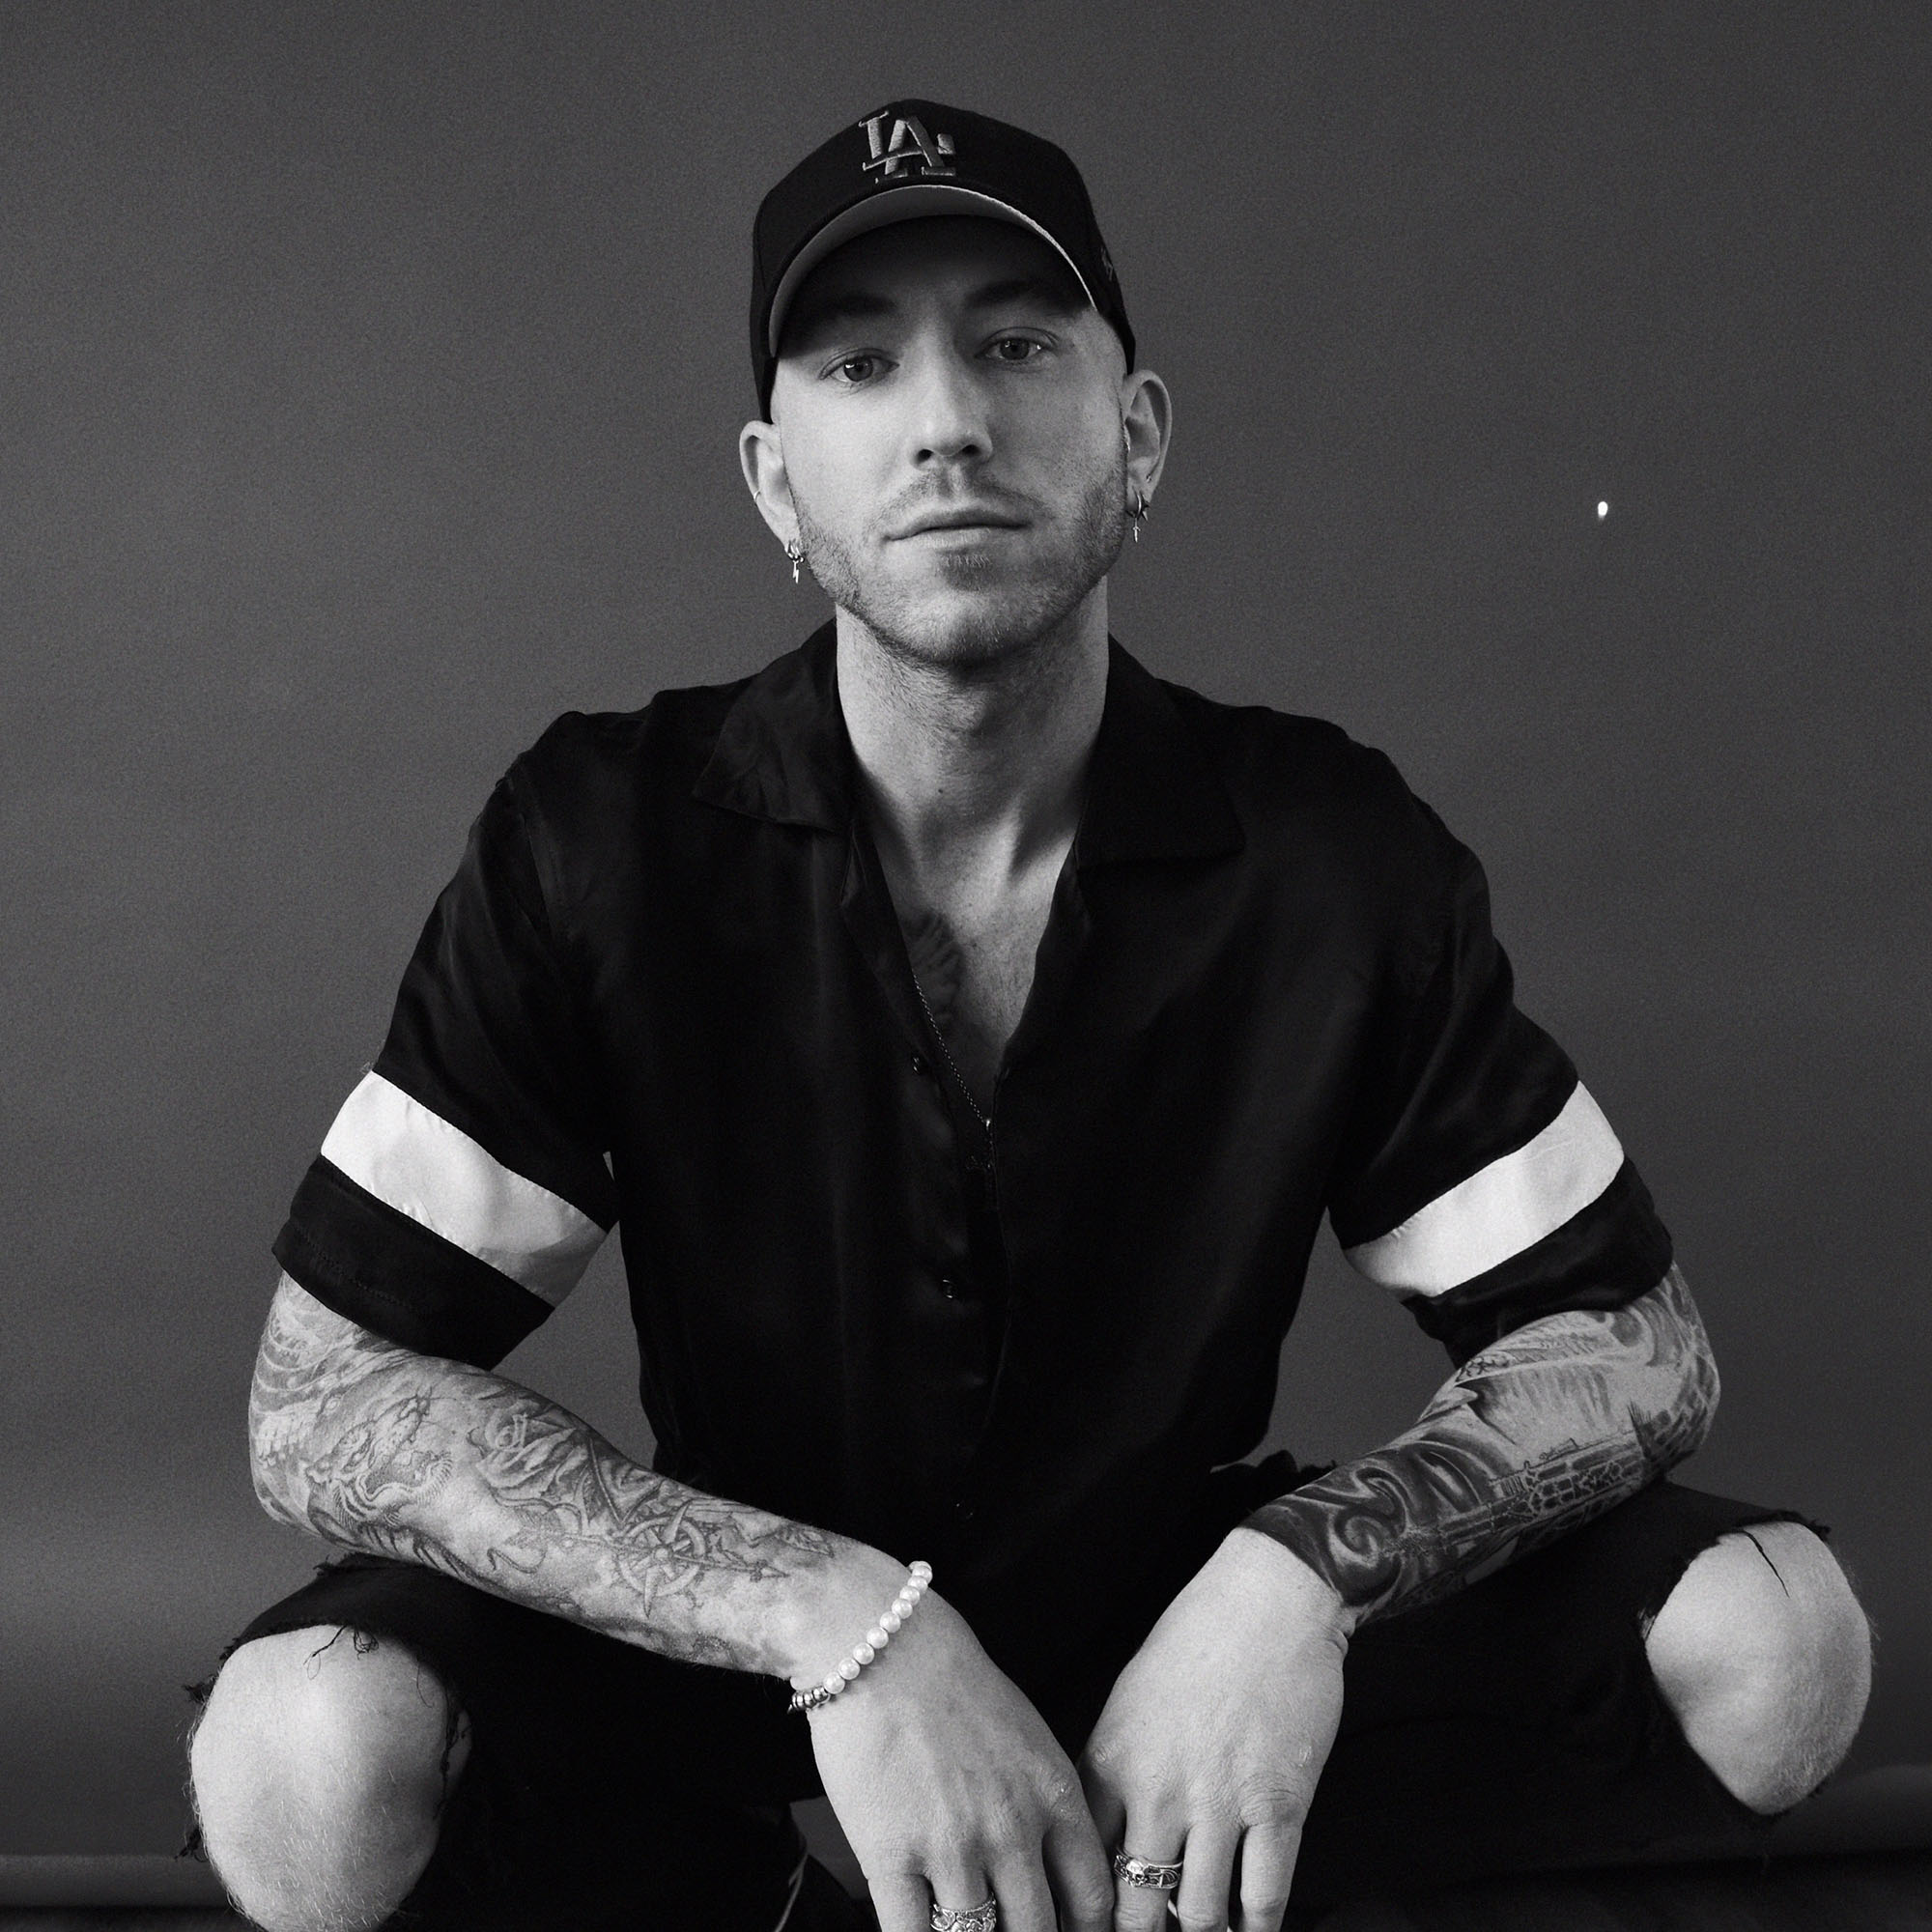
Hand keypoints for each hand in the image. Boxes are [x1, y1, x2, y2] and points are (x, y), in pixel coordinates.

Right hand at [806, 1585, 1113, 1931]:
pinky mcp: (890, 1856)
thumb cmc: (951, 1682)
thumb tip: (1055, 1867)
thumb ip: (1046, 1805)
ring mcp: (952, 1847)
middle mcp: (1012, 1828)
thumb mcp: (1028, 1737)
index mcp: (1054, 1794)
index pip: (1092, 1898)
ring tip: (964, 1930)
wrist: (882, 1645)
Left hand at [1078, 1530, 1350, 1931]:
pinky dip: (1255, 1930)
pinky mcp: (1279, 1807)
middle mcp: (1157, 1791)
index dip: (1082, 1910)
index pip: (1081, 1863)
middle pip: (1132, 1906)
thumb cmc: (1198, 1637)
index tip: (1084, 1925)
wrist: (1269, 1599)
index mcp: (1111, 1760)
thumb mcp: (1129, 1698)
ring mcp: (1219, 1803)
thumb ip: (1113, 1768)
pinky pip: (1263, 1897)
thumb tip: (1104, 1835)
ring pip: (1197, 1914)